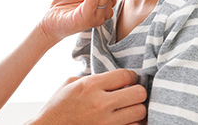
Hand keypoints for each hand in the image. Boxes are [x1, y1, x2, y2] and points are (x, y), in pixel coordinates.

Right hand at [28, 69, 147, 124]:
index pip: (125, 75)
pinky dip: (132, 123)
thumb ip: (92, 78)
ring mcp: (105, 123)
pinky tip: (125, 119)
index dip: (131, 76)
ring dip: (137, 108)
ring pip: (140, 112)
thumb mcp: (70, 83)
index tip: (129, 80)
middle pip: (138, 93)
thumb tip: (112, 76)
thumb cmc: (57, 107)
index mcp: (90, 86)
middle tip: (132, 93)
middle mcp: (100, 104)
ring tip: (129, 107)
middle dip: (138, 91)